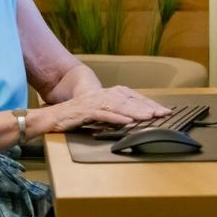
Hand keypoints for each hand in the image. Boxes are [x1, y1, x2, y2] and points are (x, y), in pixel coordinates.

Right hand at [45, 86, 172, 131]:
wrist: (52, 117)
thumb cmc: (74, 117)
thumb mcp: (98, 114)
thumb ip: (113, 115)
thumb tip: (132, 120)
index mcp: (106, 94)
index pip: (132, 97)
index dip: (149, 103)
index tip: (164, 111)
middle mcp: (101, 95)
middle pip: (129, 100)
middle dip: (148, 107)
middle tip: (164, 113)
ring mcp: (93, 102)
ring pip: (118, 106)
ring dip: (135, 111)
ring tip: (149, 117)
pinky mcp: (85, 111)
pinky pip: (102, 114)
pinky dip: (115, 118)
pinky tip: (126, 122)